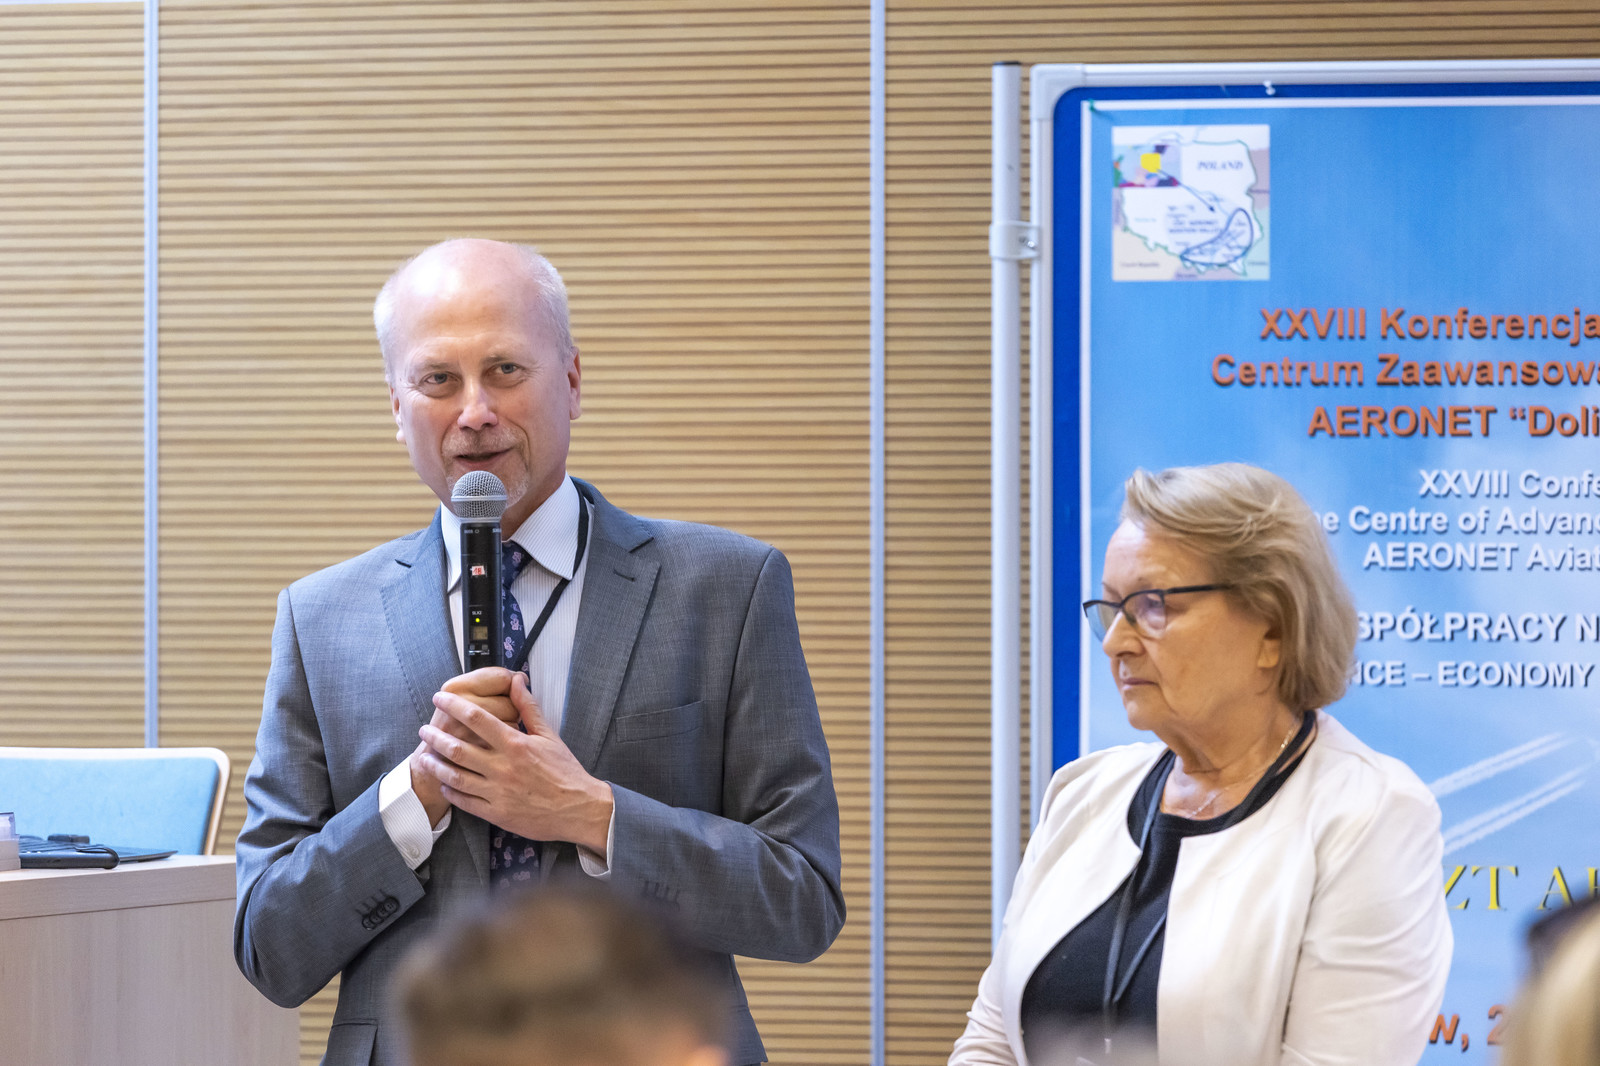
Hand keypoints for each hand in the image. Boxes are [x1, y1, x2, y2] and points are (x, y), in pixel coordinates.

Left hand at [417, 672, 613, 852]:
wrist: (578, 809)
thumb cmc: (565, 771)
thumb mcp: (549, 734)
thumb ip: (528, 707)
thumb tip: (517, 680)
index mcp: (515, 744)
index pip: (477, 718)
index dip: (454, 705)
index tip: (440, 698)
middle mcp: (503, 767)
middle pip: (458, 748)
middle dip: (436, 736)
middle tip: (425, 729)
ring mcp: (497, 792)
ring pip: (455, 776)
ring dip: (436, 765)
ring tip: (425, 756)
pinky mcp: (496, 812)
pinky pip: (465, 801)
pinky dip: (450, 790)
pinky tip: (443, 782)